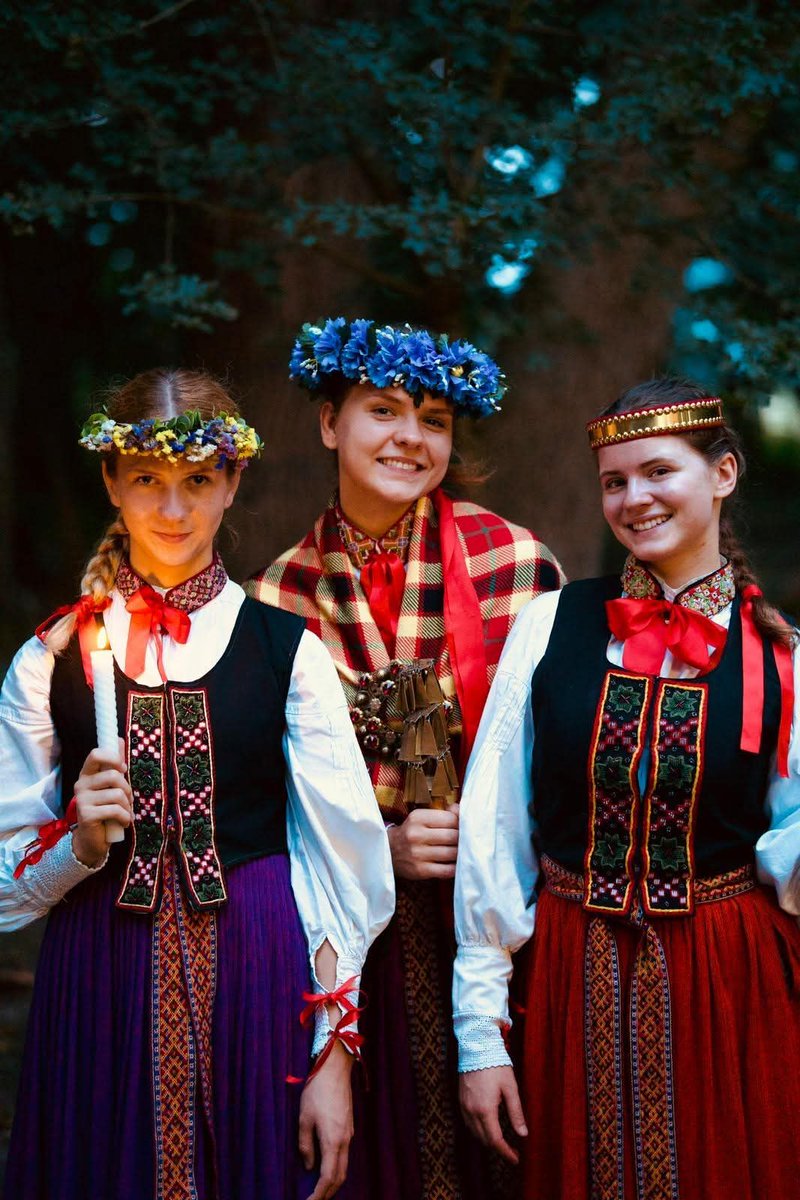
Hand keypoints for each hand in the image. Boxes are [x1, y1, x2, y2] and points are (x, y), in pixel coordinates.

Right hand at [71, 740, 132, 867]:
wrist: (92, 840)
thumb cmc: (105, 809)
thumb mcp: (110, 786)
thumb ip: (114, 764)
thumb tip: (118, 739)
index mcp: (86, 775)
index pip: (96, 754)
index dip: (113, 758)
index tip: (122, 769)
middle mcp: (80, 785)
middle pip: (113, 775)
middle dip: (127, 789)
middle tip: (127, 800)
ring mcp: (82, 800)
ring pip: (117, 794)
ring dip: (127, 806)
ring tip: (124, 813)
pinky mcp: (86, 815)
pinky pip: (115, 810)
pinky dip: (125, 817)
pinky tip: (123, 822)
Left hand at [299, 1040, 353, 1199]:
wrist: (335, 1070)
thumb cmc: (317, 1092)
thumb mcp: (304, 1119)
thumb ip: (305, 1145)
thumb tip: (308, 1166)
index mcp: (333, 1141)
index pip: (327, 1178)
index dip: (318, 1195)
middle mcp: (344, 1141)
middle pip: (340, 1177)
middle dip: (327, 1193)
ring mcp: (349, 1134)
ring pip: (344, 1166)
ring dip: (333, 1181)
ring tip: (318, 1189)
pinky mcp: (349, 1127)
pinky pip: (345, 1155)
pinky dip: (336, 1167)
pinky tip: (325, 1166)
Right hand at [387, 804, 458, 879]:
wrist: (388, 851)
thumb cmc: (411, 832)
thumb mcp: (422, 817)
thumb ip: (443, 814)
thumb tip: (461, 810)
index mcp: (418, 818)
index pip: (450, 819)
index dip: (462, 824)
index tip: (465, 828)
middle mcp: (416, 835)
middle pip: (452, 836)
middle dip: (463, 839)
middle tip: (468, 841)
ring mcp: (417, 854)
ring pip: (451, 853)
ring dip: (461, 853)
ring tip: (463, 851)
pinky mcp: (420, 870)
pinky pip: (446, 870)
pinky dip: (455, 868)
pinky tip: (456, 864)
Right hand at [459, 1065, 527, 1164]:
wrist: (476, 1046)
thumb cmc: (496, 1065)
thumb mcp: (510, 1088)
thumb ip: (516, 1112)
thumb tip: (523, 1134)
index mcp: (485, 1110)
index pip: (495, 1140)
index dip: (506, 1152)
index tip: (516, 1159)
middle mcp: (471, 1111)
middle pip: (484, 1139)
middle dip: (498, 1148)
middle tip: (512, 1151)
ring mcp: (463, 1106)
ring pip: (474, 1133)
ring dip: (487, 1140)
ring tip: (501, 1141)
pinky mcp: (460, 1100)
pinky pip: (468, 1123)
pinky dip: (478, 1130)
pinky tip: (487, 1127)